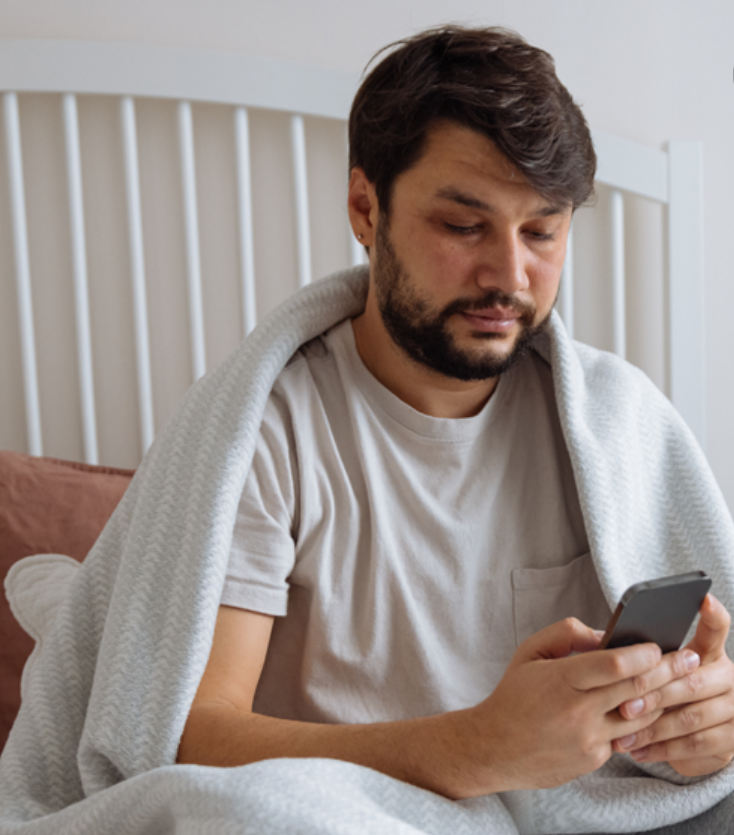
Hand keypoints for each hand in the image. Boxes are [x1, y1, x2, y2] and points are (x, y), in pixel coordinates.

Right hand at [451, 617, 697, 794]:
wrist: (495, 747)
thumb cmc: (513, 696)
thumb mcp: (529, 652)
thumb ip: (565, 634)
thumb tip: (604, 635)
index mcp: (560, 680)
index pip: (614, 665)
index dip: (643, 654)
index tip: (658, 646)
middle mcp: (577, 712)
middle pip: (637, 689)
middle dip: (667, 671)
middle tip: (687, 658)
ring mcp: (588, 740)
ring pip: (640, 716)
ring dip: (659, 698)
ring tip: (672, 682)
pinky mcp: (594, 760)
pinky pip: (625, 736)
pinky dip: (633, 720)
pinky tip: (639, 707)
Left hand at [614, 594, 733, 775]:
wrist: (699, 733)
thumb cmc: (665, 689)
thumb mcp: (659, 669)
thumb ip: (643, 656)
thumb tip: (607, 645)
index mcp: (710, 652)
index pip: (717, 627)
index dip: (713, 614)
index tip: (704, 598)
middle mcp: (729, 676)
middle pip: (691, 682)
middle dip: (653, 695)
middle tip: (623, 705)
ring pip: (690, 718)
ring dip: (653, 727)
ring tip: (623, 732)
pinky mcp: (732, 739)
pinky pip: (693, 745)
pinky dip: (661, 749)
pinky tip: (637, 749)